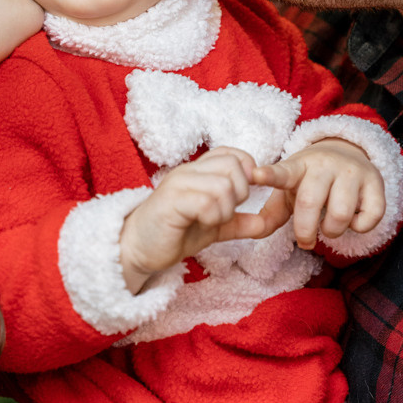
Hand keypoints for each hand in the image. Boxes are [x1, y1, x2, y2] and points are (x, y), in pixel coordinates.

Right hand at [120, 146, 271, 292]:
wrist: (137, 249)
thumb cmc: (173, 233)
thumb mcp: (212, 226)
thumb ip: (237, 222)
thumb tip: (265, 224)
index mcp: (198, 171)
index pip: (232, 153)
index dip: (247, 172)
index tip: (242, 198)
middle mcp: (188, 171)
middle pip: (232, 165)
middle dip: (240, 192)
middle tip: (226, 213)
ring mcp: (178, 184)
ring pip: (223, 185)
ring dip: (226, 209)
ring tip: (212, 221)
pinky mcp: (171, 201)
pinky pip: (206, 201)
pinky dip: (213, 216)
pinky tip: (203, 224)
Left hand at [249, 139, 384, 249]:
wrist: (348, 153)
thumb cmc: (311, 180)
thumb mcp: (289, 190)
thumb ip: (272, 213)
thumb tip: (255, 231)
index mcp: (298, 166)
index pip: (282, 172)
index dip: (269, 175)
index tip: (256, 175)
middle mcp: (325, 165)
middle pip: (310, 203)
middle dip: (305, 231)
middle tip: (305, 240)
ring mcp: (351, 172)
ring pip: (340, 214)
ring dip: (332, 230)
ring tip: (329, 226)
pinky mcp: (375, 182)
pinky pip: (370, 217)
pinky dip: (359, 227)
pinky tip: (353, 219)